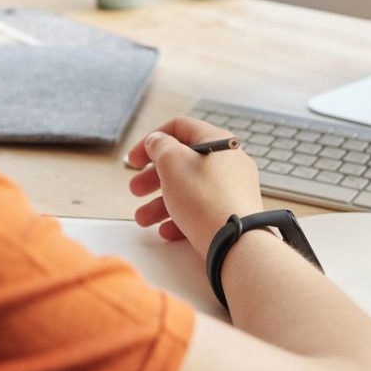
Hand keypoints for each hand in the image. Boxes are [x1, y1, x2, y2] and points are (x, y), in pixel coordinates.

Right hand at [126, 116, 263, 258]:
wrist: (235, 242)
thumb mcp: (172, 162)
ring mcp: (233, 188)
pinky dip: (181, 217)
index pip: (180, 128)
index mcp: (217, 141)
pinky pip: (202, 210)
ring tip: (143, 219)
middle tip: (136, 189)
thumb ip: (159, 146)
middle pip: (182, 162)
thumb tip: (158, 141)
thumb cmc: (206, 199)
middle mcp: (229, 162)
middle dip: (153, 177)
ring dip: (160, 203)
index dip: (151, 141)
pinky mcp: (233, 213)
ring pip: (189, 189)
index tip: (135, 160)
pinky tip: (167, 231)